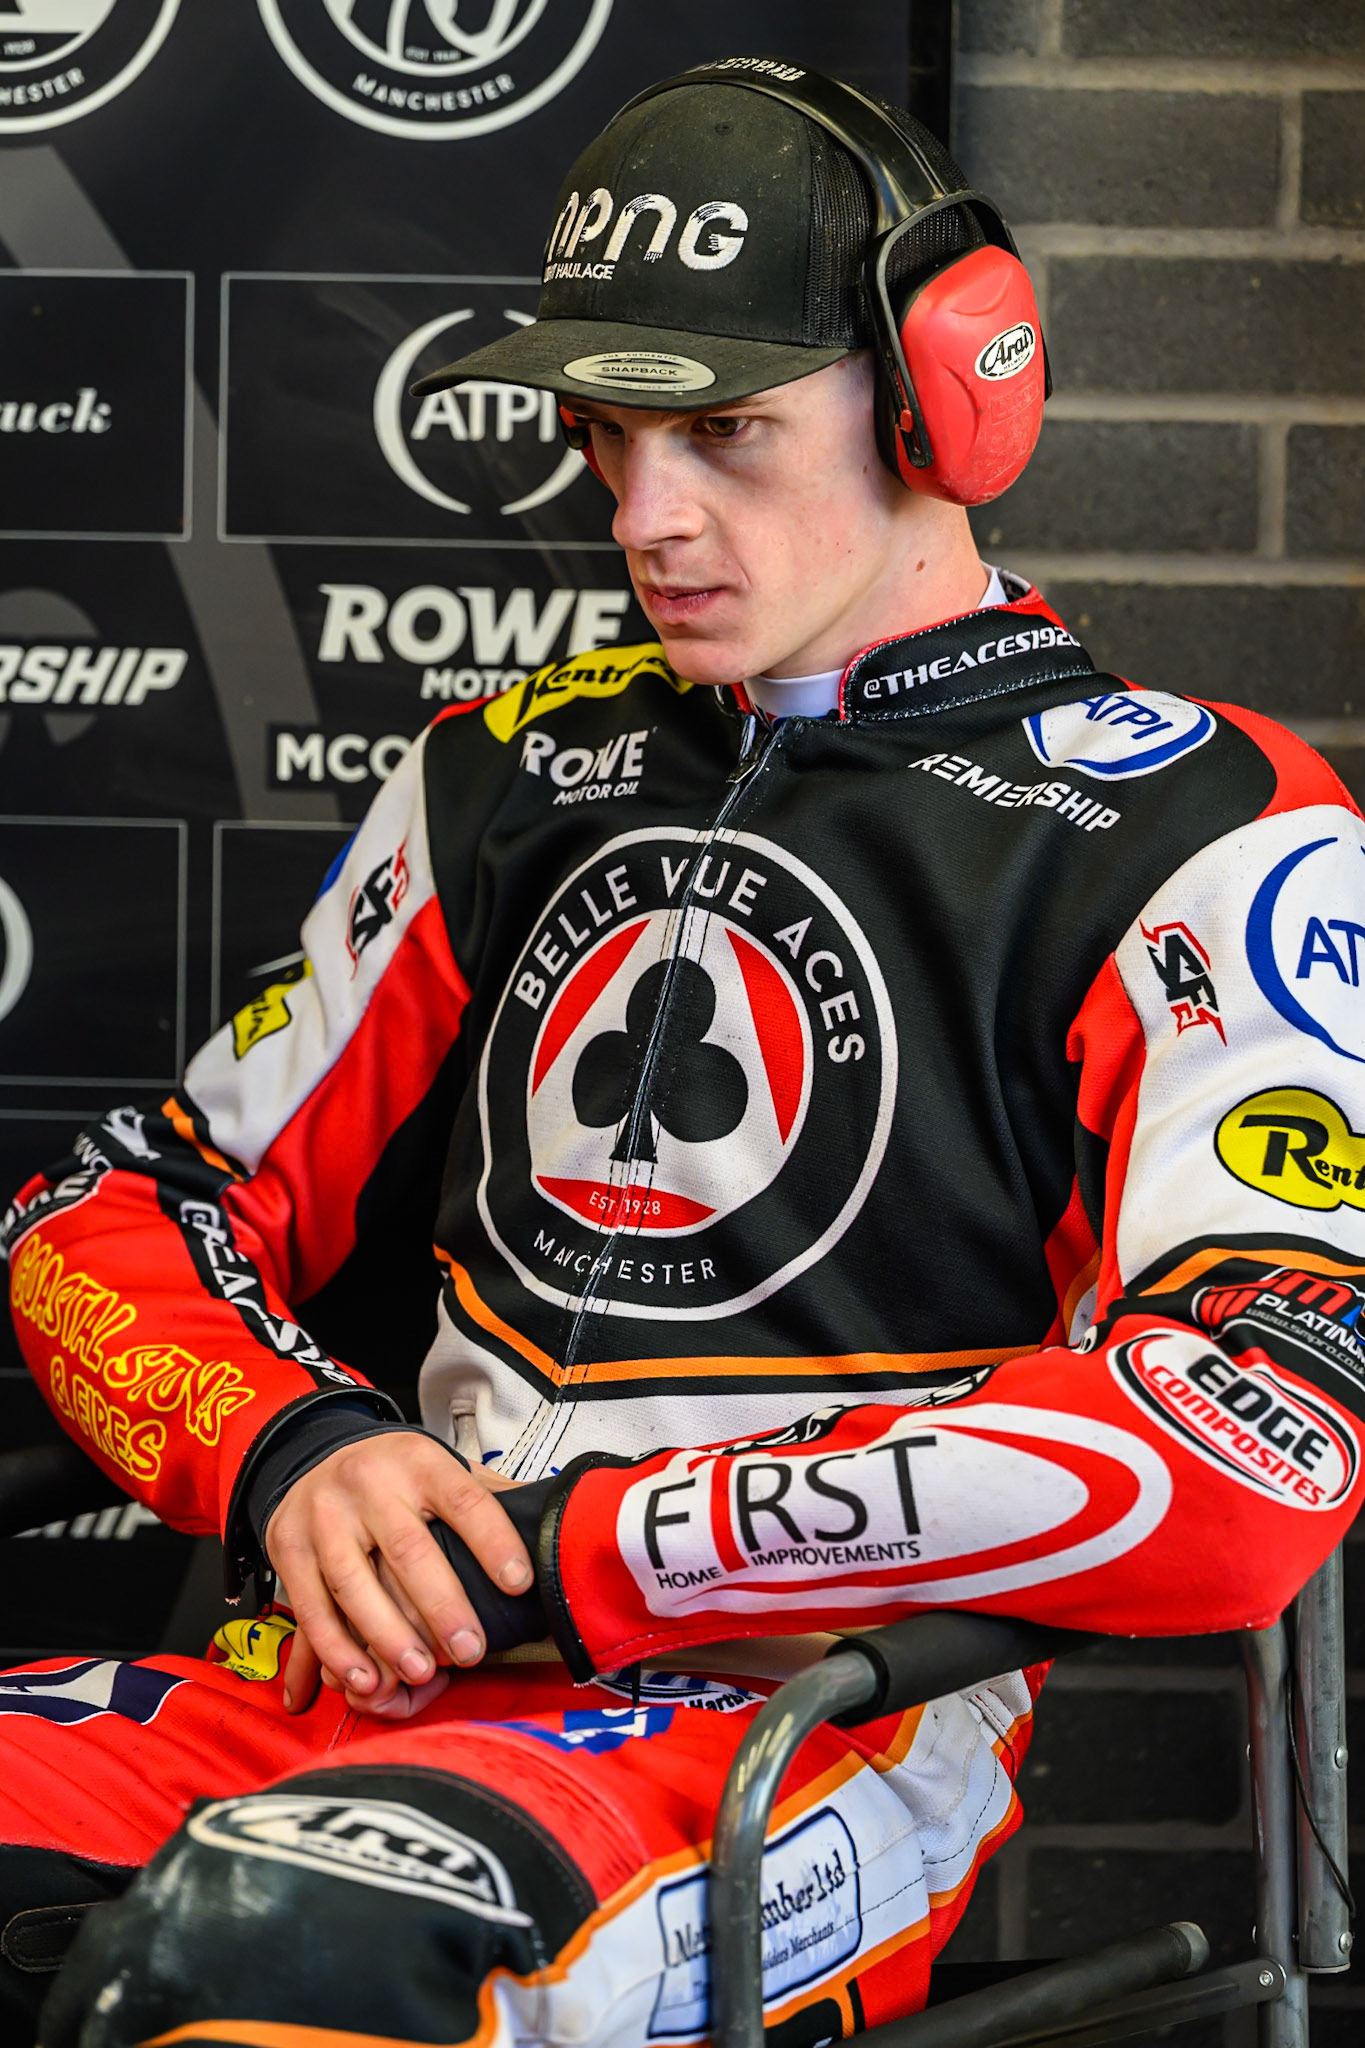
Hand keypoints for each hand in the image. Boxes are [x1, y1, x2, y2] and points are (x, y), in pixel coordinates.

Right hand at [266, 1434, 530, 1715]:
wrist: (311, 1455)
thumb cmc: (393, 1476)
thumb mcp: (441, 1469)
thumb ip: (489, 1496)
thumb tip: (557, 1518)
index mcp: (419, 1462)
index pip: (464, 1499)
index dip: (494, 1541)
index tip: (519, 1583)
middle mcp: (369, 1483)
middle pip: (409, 1548)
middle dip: (442, 1605)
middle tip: (470, 1651)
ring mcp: (324, 1514)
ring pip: (355, 1582)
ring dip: (387, 1635)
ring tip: (419, 1672)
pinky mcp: (288, 1546)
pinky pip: (311, 1604)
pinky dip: (336, 1648)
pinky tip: (363, 1677)